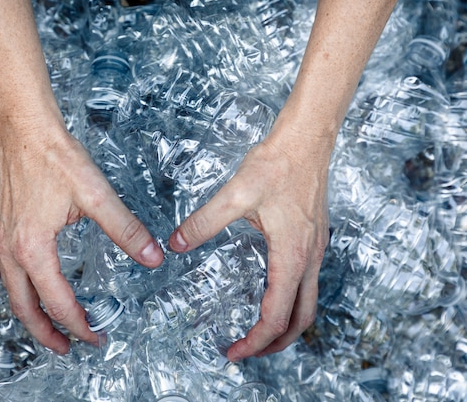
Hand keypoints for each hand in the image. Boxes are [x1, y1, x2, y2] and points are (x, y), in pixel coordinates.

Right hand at [0, 122, 163, 353]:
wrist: (25, 129)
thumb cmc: (56, 158)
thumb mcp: (97, 195)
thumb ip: (125, 229)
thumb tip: (151, 256)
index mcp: (35, 248)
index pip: (58, 301)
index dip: (79, 324)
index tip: (95, 335)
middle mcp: (11, 249)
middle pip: (25, 307)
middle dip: (46, 333)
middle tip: (66, 347)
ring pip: (8, 290)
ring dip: (24, 313)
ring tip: (40, 326)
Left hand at [168, 111, 331, 360]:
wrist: (306, 139)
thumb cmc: (278, 164)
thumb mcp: (235, 194)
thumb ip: (204, 222)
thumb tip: (176, 244)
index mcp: (291, 255)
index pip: (276, 316)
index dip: (255, 341)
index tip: (233, 351)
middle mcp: (309, 258)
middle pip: (301, 320)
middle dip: (276, 344)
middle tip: (247, 351)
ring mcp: (315, 249)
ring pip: (308, 303)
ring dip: (287, 325)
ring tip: (260, 333)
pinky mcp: (313, 238)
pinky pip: (307, 283)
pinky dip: (292, 302)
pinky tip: (271, 292)